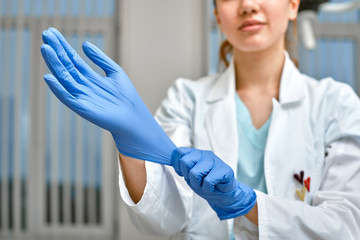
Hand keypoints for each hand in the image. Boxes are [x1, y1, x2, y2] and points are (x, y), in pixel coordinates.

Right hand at [41, 27, 175, 164]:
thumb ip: (101, 59)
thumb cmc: (126, 97)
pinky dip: (59, 89)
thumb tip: (84, 43)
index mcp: (89, 78)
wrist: (134, 118)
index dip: (63, 46)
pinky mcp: (84, 109)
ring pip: (65, 78)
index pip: (73, 59)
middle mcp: (83, 86)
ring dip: (54, 64)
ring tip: (45, 49)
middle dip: (56, 51)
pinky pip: (68, 98)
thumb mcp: (115, 72)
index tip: (52, 32)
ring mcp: (82, 97)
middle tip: (46, 34)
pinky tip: (50, 78)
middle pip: (66, 66)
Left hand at [171, 147, 256, 219]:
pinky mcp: (225, 170)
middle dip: (188, 176)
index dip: (177, 166)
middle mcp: (205, 154)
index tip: (184, 174)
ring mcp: (215, 161)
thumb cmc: (206, 183)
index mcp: (196, 153)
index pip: (179, 152)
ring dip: (198, 184)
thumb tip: (171, 158)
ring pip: (195, 173)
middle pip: (185, 162)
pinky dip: (208, 188)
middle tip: (197, 180)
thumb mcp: (190, 174)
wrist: (223, 194)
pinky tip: (213, 186)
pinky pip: (208, 181)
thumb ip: (182, 166)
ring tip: (205, 184)